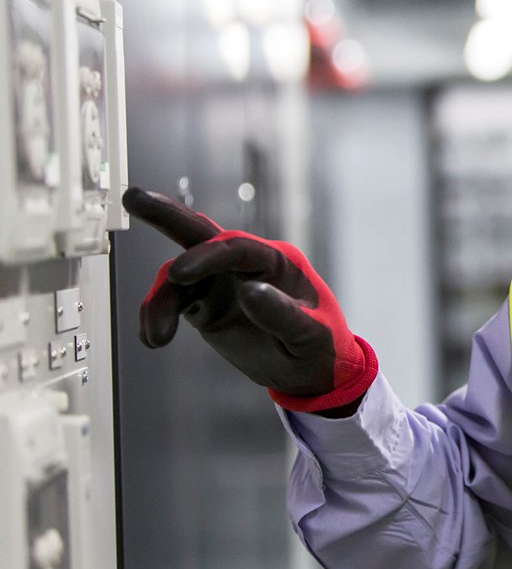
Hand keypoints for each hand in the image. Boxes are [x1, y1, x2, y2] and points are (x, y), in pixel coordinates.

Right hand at [122, 187, 376, 412]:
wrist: (311, 372)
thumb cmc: (321, 346)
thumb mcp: (310, 334)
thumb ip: (281, 313)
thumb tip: (249, 290)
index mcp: (277, 261)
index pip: (236, 247)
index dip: (206, 256)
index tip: (179, 273)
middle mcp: (246, 265)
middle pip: (202, 234)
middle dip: (167, 216)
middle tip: (132, 198)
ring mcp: (222, 282)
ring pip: (178, 277)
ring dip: (159, 302)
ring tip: (155, 337)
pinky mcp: (206, 303)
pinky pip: (174, 301)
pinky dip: (157, 315)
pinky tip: (152, 337)